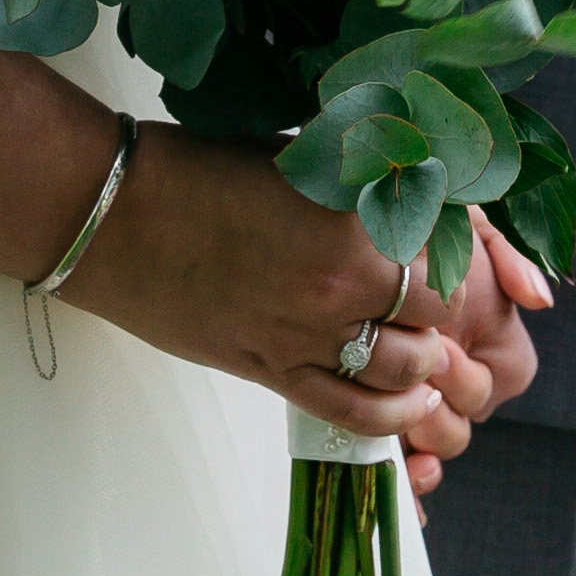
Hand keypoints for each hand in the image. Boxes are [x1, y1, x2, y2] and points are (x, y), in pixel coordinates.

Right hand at [60, 127, 456, 442]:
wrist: (117, 215)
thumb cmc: (200, 173)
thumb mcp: (300, 159)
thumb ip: (362, 184)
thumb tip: (414, 193)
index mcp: (351, 220)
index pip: (444, 250)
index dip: (458, 254)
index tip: (451, 251)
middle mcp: (339, 284)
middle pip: (434, 316)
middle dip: (445, 312)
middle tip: (441, 304)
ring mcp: (305, 336)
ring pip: (402, 371)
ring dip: (426, 366)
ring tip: (429, 355)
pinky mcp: (271, 372)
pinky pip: (351, 411)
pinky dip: (390, 415)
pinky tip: (408, 404)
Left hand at [404, 212, 553, 496]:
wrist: (346, 228)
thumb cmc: (412, 230)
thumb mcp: (465, 226)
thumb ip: (508, 259)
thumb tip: (540, 300)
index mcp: (489, 345)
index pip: (497, 385)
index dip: (468, 377)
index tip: (440, 349)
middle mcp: (458, 382)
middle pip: (462, 425)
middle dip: (440, 409)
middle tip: (413, 376)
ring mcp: (423, 404)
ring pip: (435, 449)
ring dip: (421, 440)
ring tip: (396, 414)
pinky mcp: (385, 419)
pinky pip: (404, 465)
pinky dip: (406, 480)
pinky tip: (396, 476)